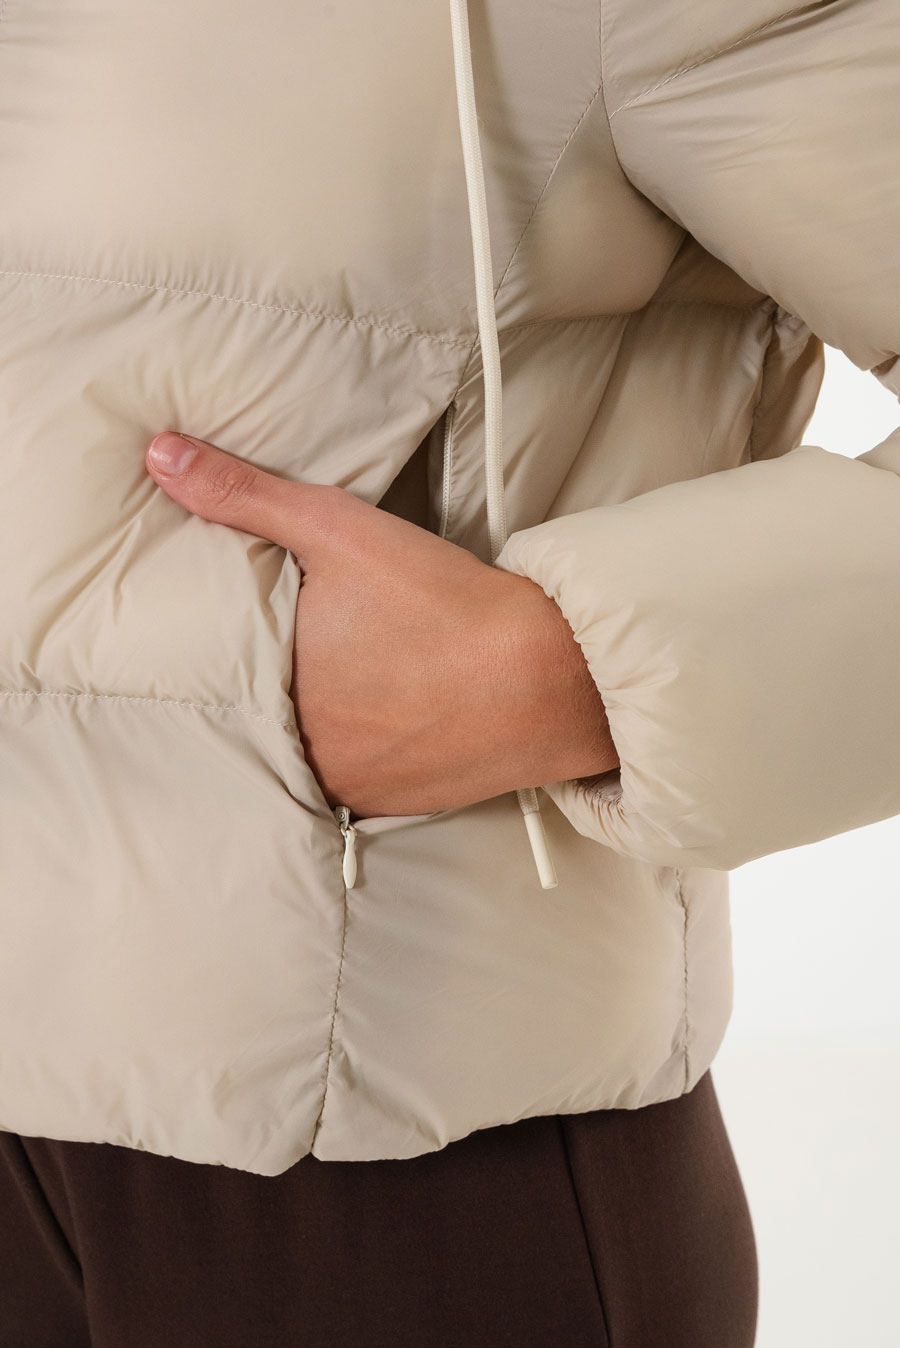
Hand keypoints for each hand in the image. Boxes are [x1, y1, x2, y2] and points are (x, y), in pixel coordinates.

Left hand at [145, 432, 618, 818]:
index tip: (249, 628)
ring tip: (340, 683)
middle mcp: (300, 753)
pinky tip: (378, 719)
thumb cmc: (442, 602)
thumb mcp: (337, 529)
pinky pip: (350, 780)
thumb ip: (246, 495)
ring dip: (313, 724)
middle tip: (304, 651)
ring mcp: (346, 787)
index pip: (223, 671)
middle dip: (273, 686)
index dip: (231, 647)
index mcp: (272, 693)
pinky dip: (355, 752)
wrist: (549, 679)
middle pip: (264, 714)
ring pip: (305, 750)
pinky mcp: (390, 807)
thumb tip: (161, 456)